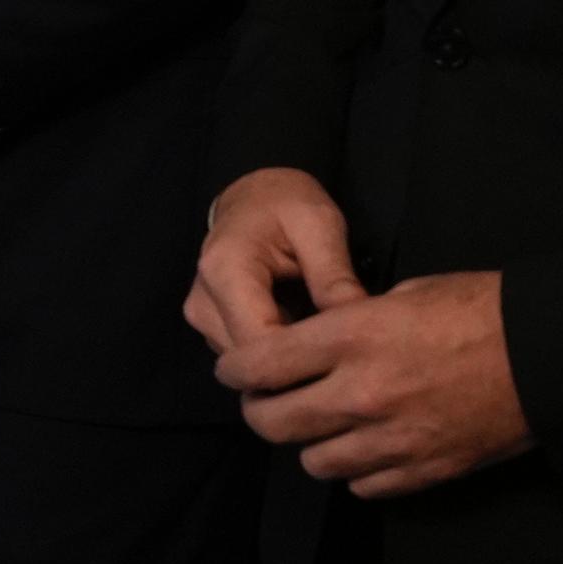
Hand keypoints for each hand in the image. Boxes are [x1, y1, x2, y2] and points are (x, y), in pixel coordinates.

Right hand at [187, 169, 366, 357]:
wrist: (254, 196)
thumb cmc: (286, 203)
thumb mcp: (320, 226)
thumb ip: (334, 276)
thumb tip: (360, 330)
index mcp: (225, 272)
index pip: (259, 344)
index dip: (303, 361)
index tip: (347, 360)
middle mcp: (202, 302)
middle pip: (251, 362)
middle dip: (299, 364)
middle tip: (345, 356)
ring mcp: (202, 319)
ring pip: (249, 367)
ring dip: (288, 362)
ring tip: (325, 344)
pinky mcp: (210, 327)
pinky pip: (247, 357)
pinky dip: (277, 355)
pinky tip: (304, 338)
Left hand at [216, 267, 532, 499]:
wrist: (551, 356)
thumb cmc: (481, 310)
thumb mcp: (404, 294)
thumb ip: (351, 323)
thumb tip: (316, 342)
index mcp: (350, 338)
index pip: (257, 365)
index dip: (234, 370)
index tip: (233, 369)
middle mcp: (361, 393)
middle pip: (273, 422)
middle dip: (260, 410)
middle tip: (267, 399)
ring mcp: (392, 439)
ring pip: (313, 461)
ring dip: (309, 443)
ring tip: (322, 423)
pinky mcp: (423, 470)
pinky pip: (363, 486)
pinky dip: (356, 470)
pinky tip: (365, 447)